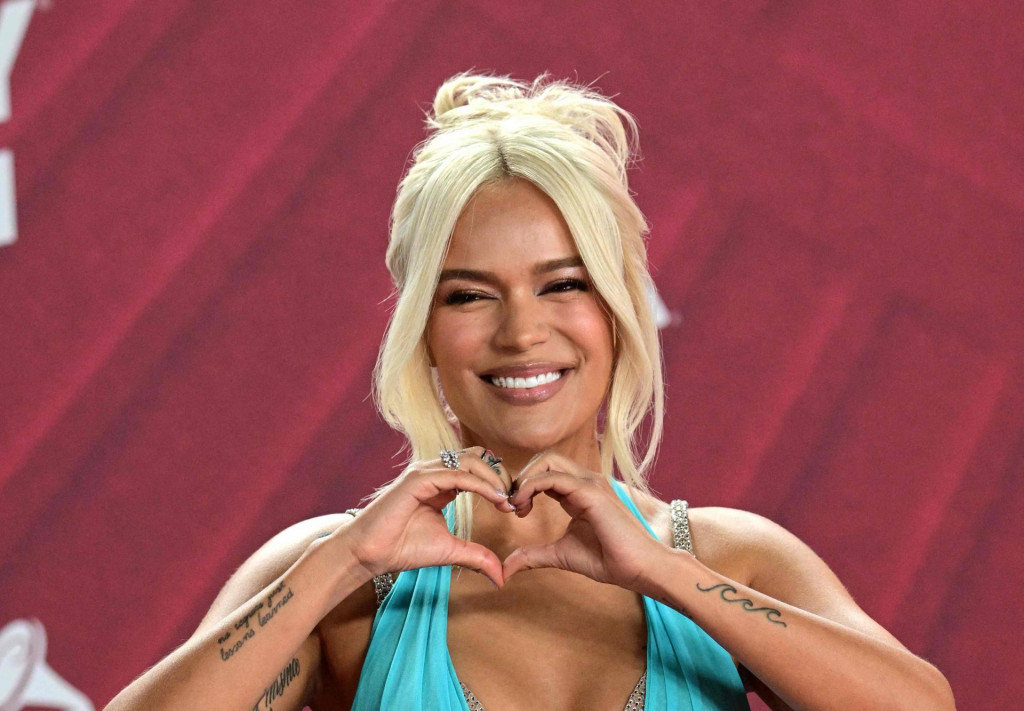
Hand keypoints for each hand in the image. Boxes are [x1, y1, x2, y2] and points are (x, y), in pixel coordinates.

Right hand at [341, 447, 513, 588]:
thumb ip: (476, 556)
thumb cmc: (402, 548)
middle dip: (501, 475)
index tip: (513, 505)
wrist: (370, 554)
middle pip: (478, 457)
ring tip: (506, 500)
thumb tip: (501, 576)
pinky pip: (457, 474)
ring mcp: (425, 472)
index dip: (499, 481)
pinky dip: (480, 485)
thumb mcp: (450, 551)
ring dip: (494, 478)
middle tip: (515, 500)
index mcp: (442, 482)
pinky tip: (495, 498)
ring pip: (470, 461)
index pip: (478, 467)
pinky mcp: (418, 479)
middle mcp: (434, 471)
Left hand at [502, 453, 664, 590]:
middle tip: (513, 505)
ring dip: (524, 479)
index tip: (515, 511)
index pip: (545, 471)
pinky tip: (523, 507)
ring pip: (547, 461)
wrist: (639, 568)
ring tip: (517, 506)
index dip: (524, 485)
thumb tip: (506, 568)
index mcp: (578, 492)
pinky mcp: (591, 492)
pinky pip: (553, 477)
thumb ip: (534, 555)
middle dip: (521, 476)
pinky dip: (531, 486)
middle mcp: (584, 481)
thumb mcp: (560, 555)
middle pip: (544, 459)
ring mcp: (589, 483)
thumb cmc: (608, 559)